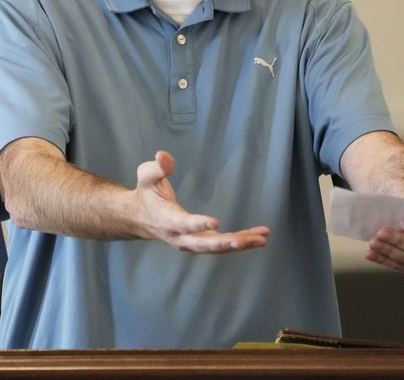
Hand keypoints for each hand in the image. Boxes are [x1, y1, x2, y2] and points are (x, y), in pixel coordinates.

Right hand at [134, 151, 269, 253]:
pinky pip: (223, 244)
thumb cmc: (146, 194)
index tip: (216, 222)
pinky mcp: (202, 242)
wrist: (141, 218)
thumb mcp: (146, 177)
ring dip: (240, 244)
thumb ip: (156, 168)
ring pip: (217, 247)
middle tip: (243, 242)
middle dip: (224, 243)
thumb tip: (163, 156)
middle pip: (203, 244)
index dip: (198, 224)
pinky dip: (242, 240)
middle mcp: (180, 238)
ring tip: (262, 239)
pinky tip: (260, 235)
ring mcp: (191, 243)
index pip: (183, 224)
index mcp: (167, 221)